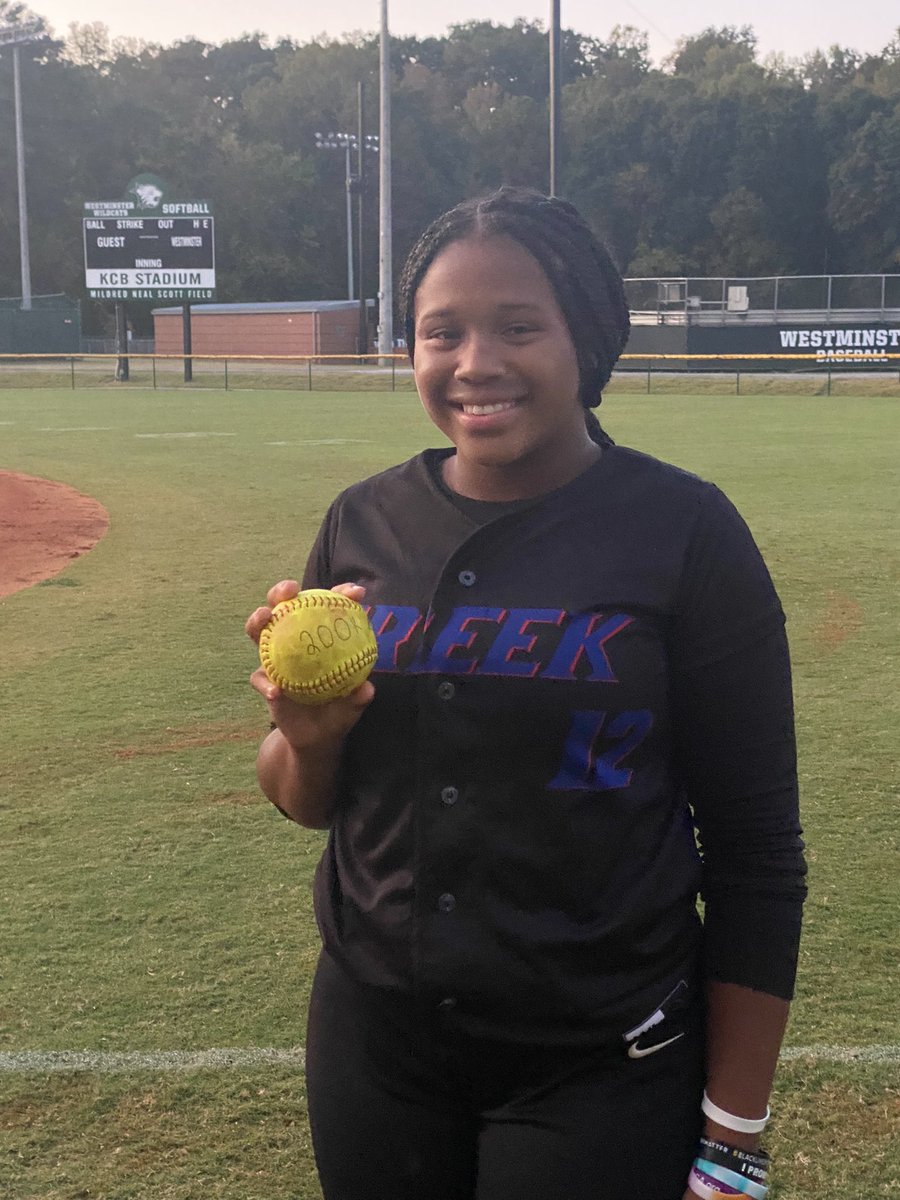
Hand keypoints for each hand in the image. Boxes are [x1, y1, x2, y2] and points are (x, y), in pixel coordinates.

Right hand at [246, 579, 374, 749]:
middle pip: (283, 607)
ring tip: (265, 617)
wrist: (316, 738)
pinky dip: (265, 683)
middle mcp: (295, 641)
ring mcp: (276, 660)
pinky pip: (259, 678)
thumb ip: (358, 696)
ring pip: (259, 632)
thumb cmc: (338, 711)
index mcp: (320, 638)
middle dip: (282, 591)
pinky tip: (276, 692)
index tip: (356, 592)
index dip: (340, 594)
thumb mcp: (352, 705)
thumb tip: (366, 689)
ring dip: (258, 620)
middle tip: (290, 589)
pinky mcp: (265, 681)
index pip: (327, 607)